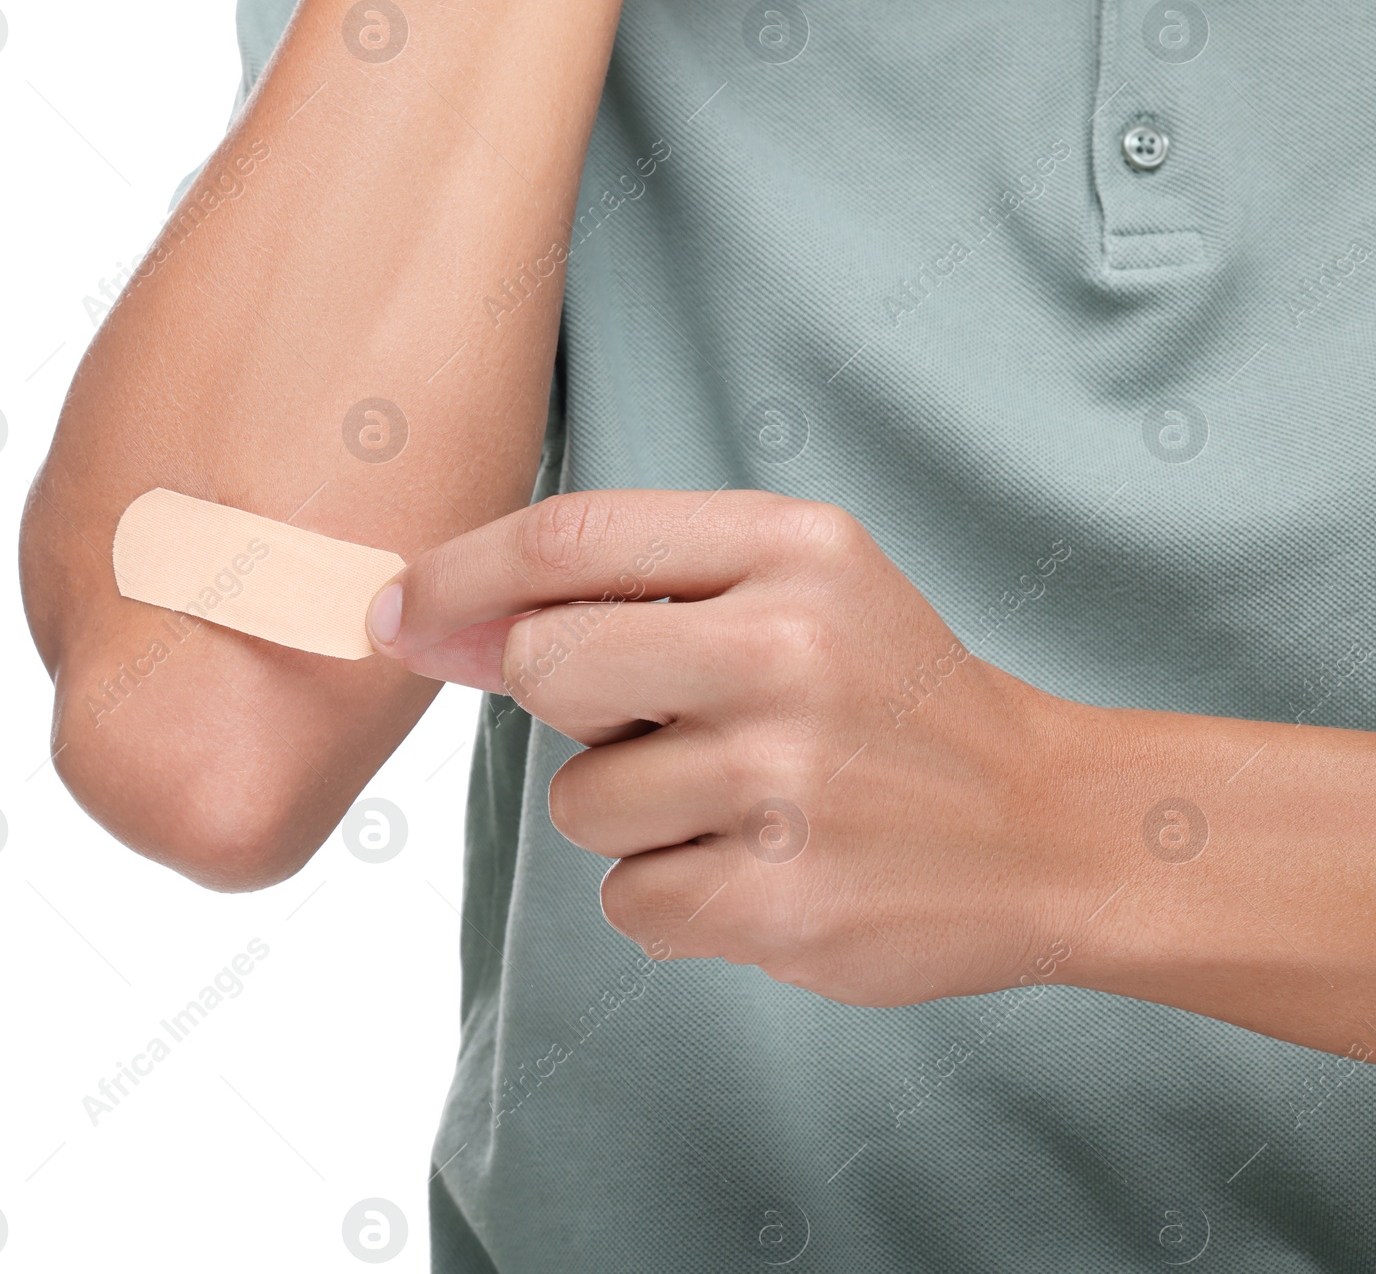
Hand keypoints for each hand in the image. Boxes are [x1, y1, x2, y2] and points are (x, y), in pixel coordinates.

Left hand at [366, 490, 1078, 1005]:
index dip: (458, 575)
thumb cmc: (893, 700)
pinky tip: (761, 868)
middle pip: (548, 667)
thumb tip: (443, 631)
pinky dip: (669, 894)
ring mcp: (786, 782)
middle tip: (660, 721)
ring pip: (580, 804)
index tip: (397, 614)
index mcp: (792, 549)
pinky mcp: (782, 903)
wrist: (1046, 826)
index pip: (567, 539)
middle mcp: (787, 651)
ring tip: (743, 803)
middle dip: (566, 703)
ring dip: (630, 815)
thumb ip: (630, 592)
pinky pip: (627, 901)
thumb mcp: (801, 590)